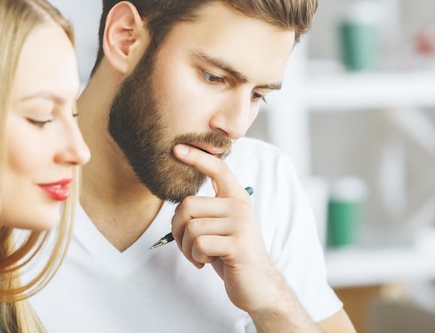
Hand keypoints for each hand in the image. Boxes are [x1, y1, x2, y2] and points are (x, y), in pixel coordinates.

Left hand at [171, 144, 283, 312]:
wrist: (258, 286)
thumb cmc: (232, 256)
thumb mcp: (220, 228)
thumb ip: (207, 212)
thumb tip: (180, 206)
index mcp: (236, 199)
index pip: (218, 169)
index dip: (197, 157)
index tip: (177, 148)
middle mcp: (240, 207)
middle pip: (188, 205)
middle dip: (177, 230)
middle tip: (187, 246)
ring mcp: (241, 224)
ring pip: (191, 227)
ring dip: (187, 248)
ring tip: (201, 256)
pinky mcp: (238, 244)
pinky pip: (199, 244)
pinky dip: (196, 257)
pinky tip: (207, 262)